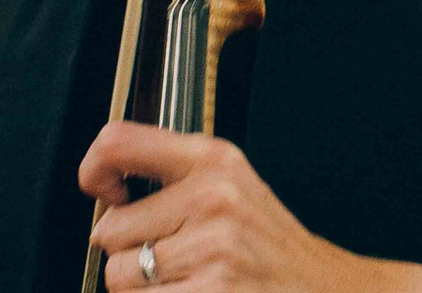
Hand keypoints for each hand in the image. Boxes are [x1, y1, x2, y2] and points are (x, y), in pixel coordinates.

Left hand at [83, 122, 377, 292]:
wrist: (327, 291)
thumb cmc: (272, 247)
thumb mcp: (233, 187)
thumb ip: (175, 179)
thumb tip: (105, 192)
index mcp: (214, 160)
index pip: (118, 142)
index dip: (94, 170)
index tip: (103, 191)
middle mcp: (213, 197)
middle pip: (108, 231)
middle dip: (130, 253)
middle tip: (175, 259)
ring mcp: (212, 249)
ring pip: (119, 277)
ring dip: (142, 290)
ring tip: (187, 283)